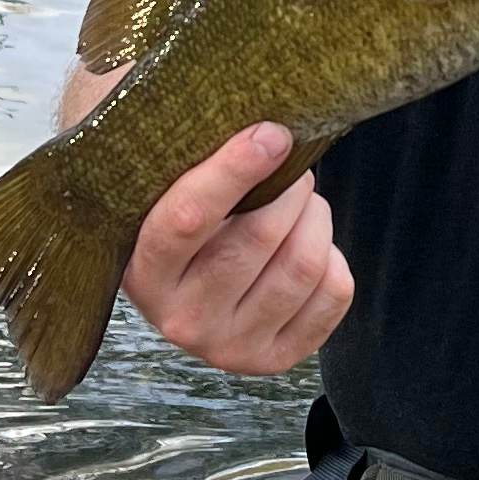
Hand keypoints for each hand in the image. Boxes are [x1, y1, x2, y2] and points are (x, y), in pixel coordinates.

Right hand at [123, 122, 353, 376]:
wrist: (185, 291)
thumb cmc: (183, 222)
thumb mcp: (166, 192)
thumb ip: (194, 158)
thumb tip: (256, 121)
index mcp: (144, 272)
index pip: (188, 217)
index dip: (234, 170)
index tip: (271, 133)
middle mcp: (183, 319)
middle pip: (260, 237)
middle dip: (290, 188)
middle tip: (291, 166)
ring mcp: (230, 347)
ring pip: (304, 264)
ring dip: (315, 217)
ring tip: (303, 203)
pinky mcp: (275, 358)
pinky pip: (334, 293)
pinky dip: (334, 256)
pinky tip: (309, 246)